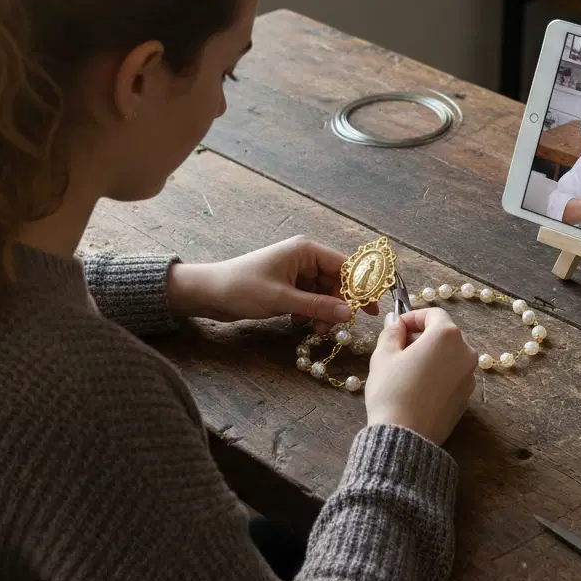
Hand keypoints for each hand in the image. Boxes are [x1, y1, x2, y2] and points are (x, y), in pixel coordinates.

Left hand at [167, 235, 376, 331]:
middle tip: (337, 328)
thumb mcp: (283, 300)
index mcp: (305, 250)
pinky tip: (300, 324)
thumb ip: (318, 307)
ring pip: (323, 293)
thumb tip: (350, 314)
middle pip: (336, 282)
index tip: (372, 309)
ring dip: (324, 312)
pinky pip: (310, 299)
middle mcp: (303, 257)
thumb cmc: (243, 288)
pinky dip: (310, 312)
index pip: (344, 266)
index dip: (360, 287)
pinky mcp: (287, 286)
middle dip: (338, 305)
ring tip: (315, 330)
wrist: (209, 293)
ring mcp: (295, 272)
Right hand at [365, 307, 477, 445]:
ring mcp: (469, 376)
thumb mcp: (383, 355)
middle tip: (398, 347)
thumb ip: (391, 331)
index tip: (396, 327)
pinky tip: (418, 386)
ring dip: (431, 354)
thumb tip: (395, 321)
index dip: (413, 316)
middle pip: (444, 333)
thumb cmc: (391, 392)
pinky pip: (453, 374)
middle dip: (422, 335)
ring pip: (450, 354)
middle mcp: (465, 352)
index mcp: (446, 336)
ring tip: (407, 368)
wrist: (406, 437)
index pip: (433, 313)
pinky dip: (439, 372)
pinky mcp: (467, 397)